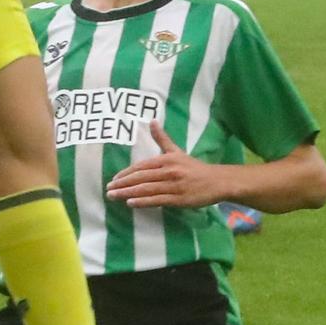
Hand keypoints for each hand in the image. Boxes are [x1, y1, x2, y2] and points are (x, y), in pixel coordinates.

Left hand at [106, 121, 229, 209]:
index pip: (141, 167)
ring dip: (128, 193)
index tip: (113, 179)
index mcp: (166, 159)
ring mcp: (174, 186)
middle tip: (108, 190)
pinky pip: (158, 200)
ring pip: (147, 189)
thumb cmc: (194, 167)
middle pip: (141, 178)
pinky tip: (131, 203)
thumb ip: (162, 138)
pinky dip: (143, 201)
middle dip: (122, 184)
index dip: (126, 173)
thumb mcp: (176, 151)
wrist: (216, 181)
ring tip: (114, 197)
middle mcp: (168, 171)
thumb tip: (152, 121)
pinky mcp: (179, 199)